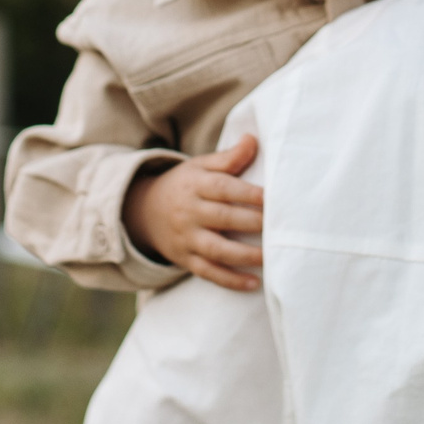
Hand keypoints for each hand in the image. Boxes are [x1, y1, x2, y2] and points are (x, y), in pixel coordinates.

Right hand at [123, 136, 265, 290]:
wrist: (143, 212)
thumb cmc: (185, 185)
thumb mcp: (200, 166)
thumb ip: (229, 158)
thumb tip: (254, 140)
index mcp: (196, 185)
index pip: (223, 188)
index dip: (248, 193)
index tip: (272, 198)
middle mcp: (189, 212)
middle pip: (222, 218)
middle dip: (252, 222)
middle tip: (279, 225)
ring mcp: (187, 238)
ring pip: (216, 249)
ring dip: (245, 255)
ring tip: (270, 256)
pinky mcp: (186, 260)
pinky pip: (208, 272)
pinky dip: (230, 280)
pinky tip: (254, 283)